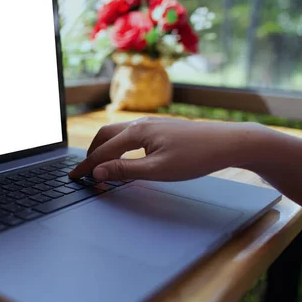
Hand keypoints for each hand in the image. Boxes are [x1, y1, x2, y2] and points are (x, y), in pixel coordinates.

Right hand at [69, 117, 262, 182]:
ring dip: (104, 147)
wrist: (228, 141)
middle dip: (91, 153)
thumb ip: (124, 170)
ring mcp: (150, 123)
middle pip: (104, 136)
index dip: (86, 166)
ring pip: (117, 133)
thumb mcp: (157, 170)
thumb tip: (97, 172)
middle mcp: (139, 124)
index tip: (73, 177)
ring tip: (100, 163)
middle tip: (84, 171)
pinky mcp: (160, 127)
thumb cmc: (195, 157)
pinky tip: (125, 154)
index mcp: (135, 133)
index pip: (102, 151)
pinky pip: (129, 134)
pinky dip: (117, 144)